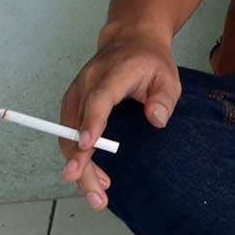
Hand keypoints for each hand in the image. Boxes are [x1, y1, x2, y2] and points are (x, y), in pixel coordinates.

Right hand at [57, 30, 181, 209]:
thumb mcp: (167, 75)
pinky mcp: (73, 106)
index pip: (98, 100)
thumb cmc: (149, 61)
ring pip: (67, 136)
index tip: (87, 146)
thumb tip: (156, 119)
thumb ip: (164, 97)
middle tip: (96, 191)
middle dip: (82, 162)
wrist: (129, 41)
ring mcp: (76, 96)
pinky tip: (94, 175)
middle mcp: (86, 85)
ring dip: (80, 166)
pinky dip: (78, 157)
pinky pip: (69, 135)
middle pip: (76, 126)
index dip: (91, 122)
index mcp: (111, 74)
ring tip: (98, 193)